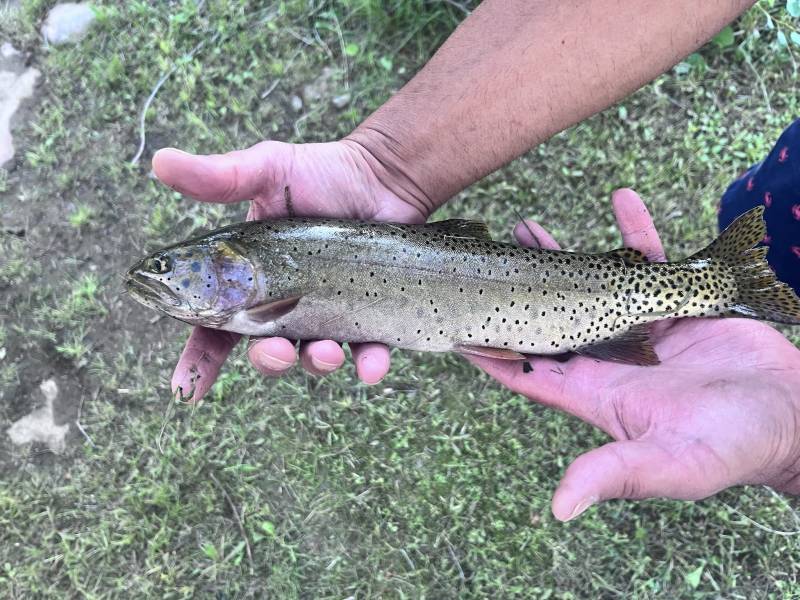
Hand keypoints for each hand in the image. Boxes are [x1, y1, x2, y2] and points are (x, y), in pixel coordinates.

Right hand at [152, 140, 431, 400]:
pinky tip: (373, 365)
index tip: (184, 390)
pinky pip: (369, 353)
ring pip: (315, 358)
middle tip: (278, 352)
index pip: (216, 327)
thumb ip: (219, 176)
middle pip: (266, 351)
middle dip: (269, 361)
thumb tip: (159, 160)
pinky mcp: (370, 315)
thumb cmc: (322, 173)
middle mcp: (287, 305)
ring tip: (328, 352)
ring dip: (317, 364)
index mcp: (252, 281)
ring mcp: (329, 313)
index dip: (198, 361)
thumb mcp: (268, 170)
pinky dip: (370, 365)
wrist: (383, 174)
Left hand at [467, 188, 799, 520]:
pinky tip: (621, 198)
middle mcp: (607, 358)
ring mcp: (637, 328)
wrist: (790, 417)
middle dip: (514, 290)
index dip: (490, 350)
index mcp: (594, 394)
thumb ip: (614, 474)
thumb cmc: (731, 448)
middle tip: (485, 258)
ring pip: (589, 283)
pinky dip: (636, 230)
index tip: (454, 322)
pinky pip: (649, 258)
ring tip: (526, 228)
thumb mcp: (670, 466)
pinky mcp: (673, 304)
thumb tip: (561, 508)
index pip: (526, 370)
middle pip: (545, 317)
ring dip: (560, 256)